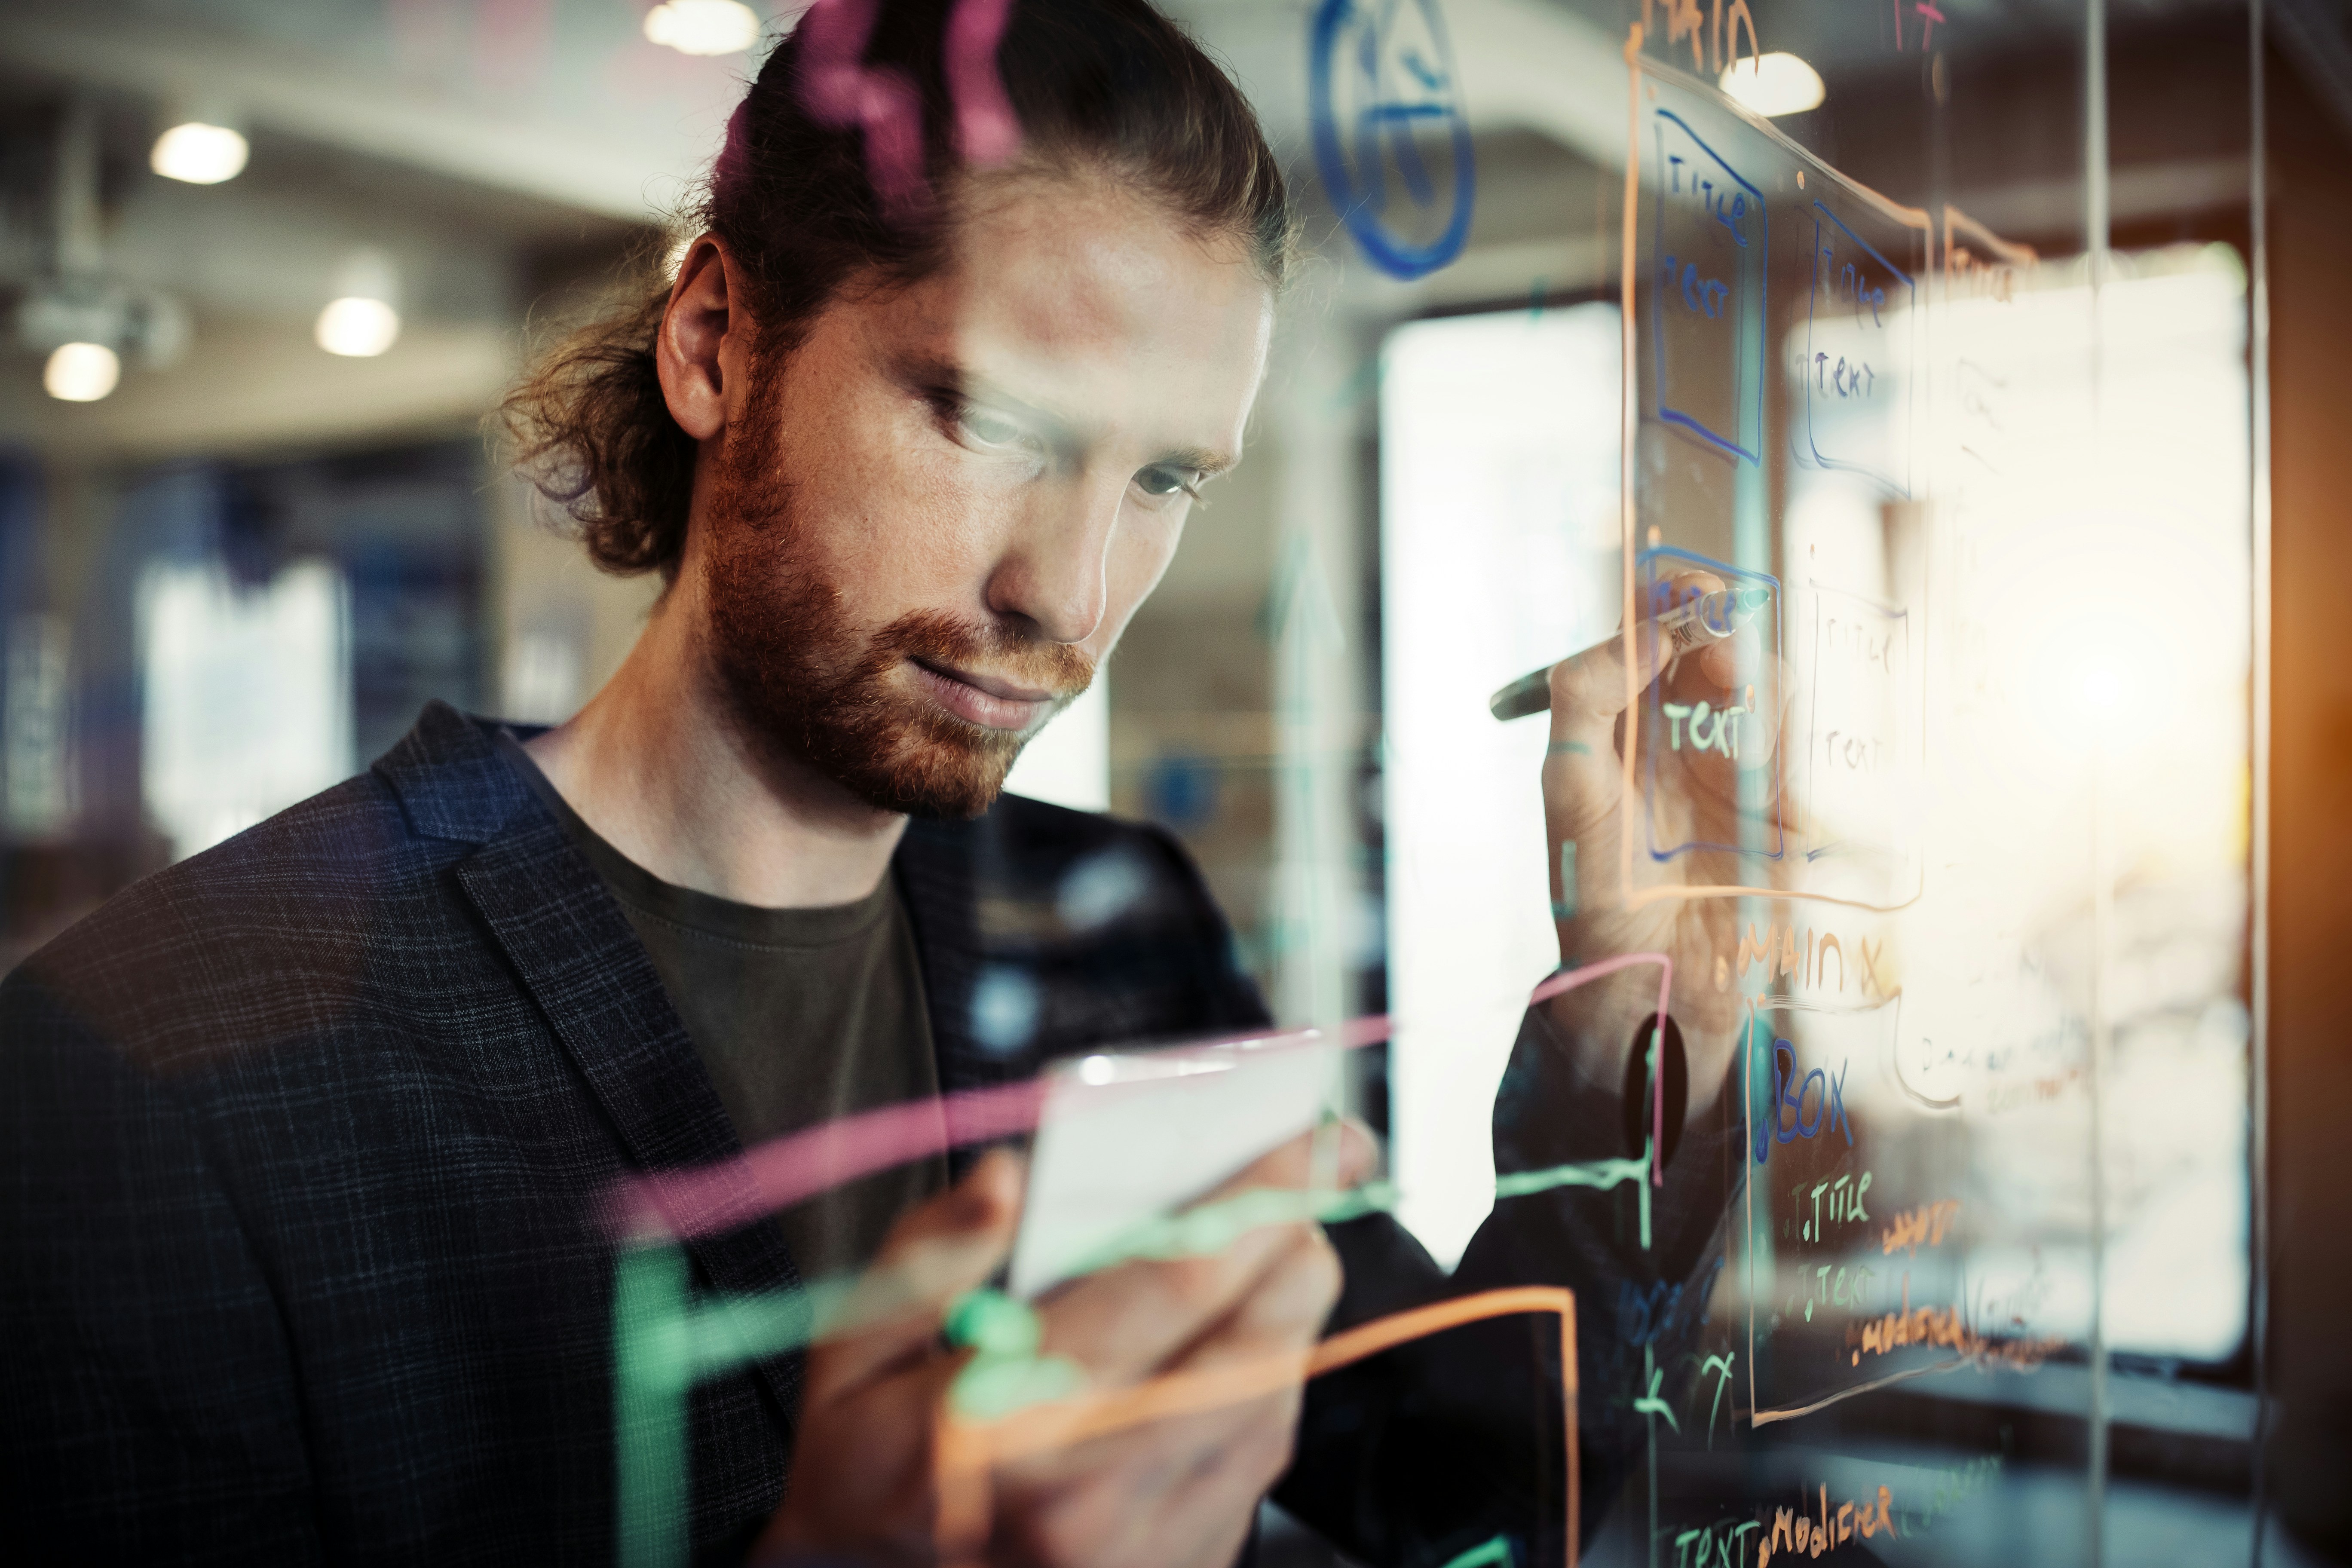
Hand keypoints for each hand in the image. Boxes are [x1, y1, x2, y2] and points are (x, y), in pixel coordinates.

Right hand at [759, 1120, 1378, 1565]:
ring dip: (1292, 1313)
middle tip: (1318, 1174)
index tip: (1302, 1134)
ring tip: (1285, 1247)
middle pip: (1250, 1345)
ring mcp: (1145, 1547)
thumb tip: (1009, 1178)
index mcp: (1007, 1425)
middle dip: (1298, 1242)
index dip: (1252, 1197)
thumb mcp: (848, 1360)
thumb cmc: (862, 1482)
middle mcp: (1092, 1496)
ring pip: (1268, 1405)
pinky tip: (1251, 1342)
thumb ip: (928, 1257)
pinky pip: (1256, 1468)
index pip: (1169, 1284)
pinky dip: (1268, 1388)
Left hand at [1538, 569, 1790, 1116]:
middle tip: (1713, 629)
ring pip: (1768, 693)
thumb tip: (1644, 632)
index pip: (1654, 638)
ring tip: (1730, 694)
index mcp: (1627, 723)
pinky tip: (1760, 779)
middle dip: (1723, 629)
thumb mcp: (1568, 781)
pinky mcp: (1780, 810)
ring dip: (1755, 684)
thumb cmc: (1592, 882)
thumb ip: (1586, 695)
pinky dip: (1784, 752)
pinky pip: (1798, 757)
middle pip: (1721, 650)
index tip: (1679, 584)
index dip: (1669, 602)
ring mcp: (1735, 769)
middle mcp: (1683, 736)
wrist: (1643, 971)